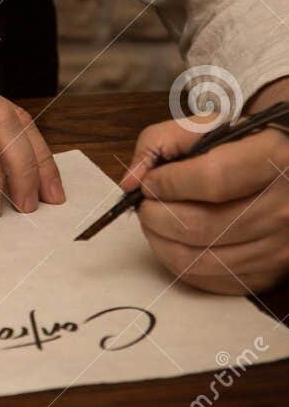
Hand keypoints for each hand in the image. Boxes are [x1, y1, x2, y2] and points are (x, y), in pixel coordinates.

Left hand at [120, 85, 288, 293]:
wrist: (284, 172)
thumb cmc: (243, 145)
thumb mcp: (209, 125)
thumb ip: (161, 142)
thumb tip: (131, 182)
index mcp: (275, 159)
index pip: (212, 180)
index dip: (168, 183)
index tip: (149, 182)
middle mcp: (283, 207)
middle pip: (201, 226)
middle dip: (156, 215)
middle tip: (145, 204)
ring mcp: (279, 247)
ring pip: (200, 259)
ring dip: (161, 242)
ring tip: (155, 221)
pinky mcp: (269, 274)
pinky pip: (210, 281)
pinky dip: (179, 263)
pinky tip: (174, 241)